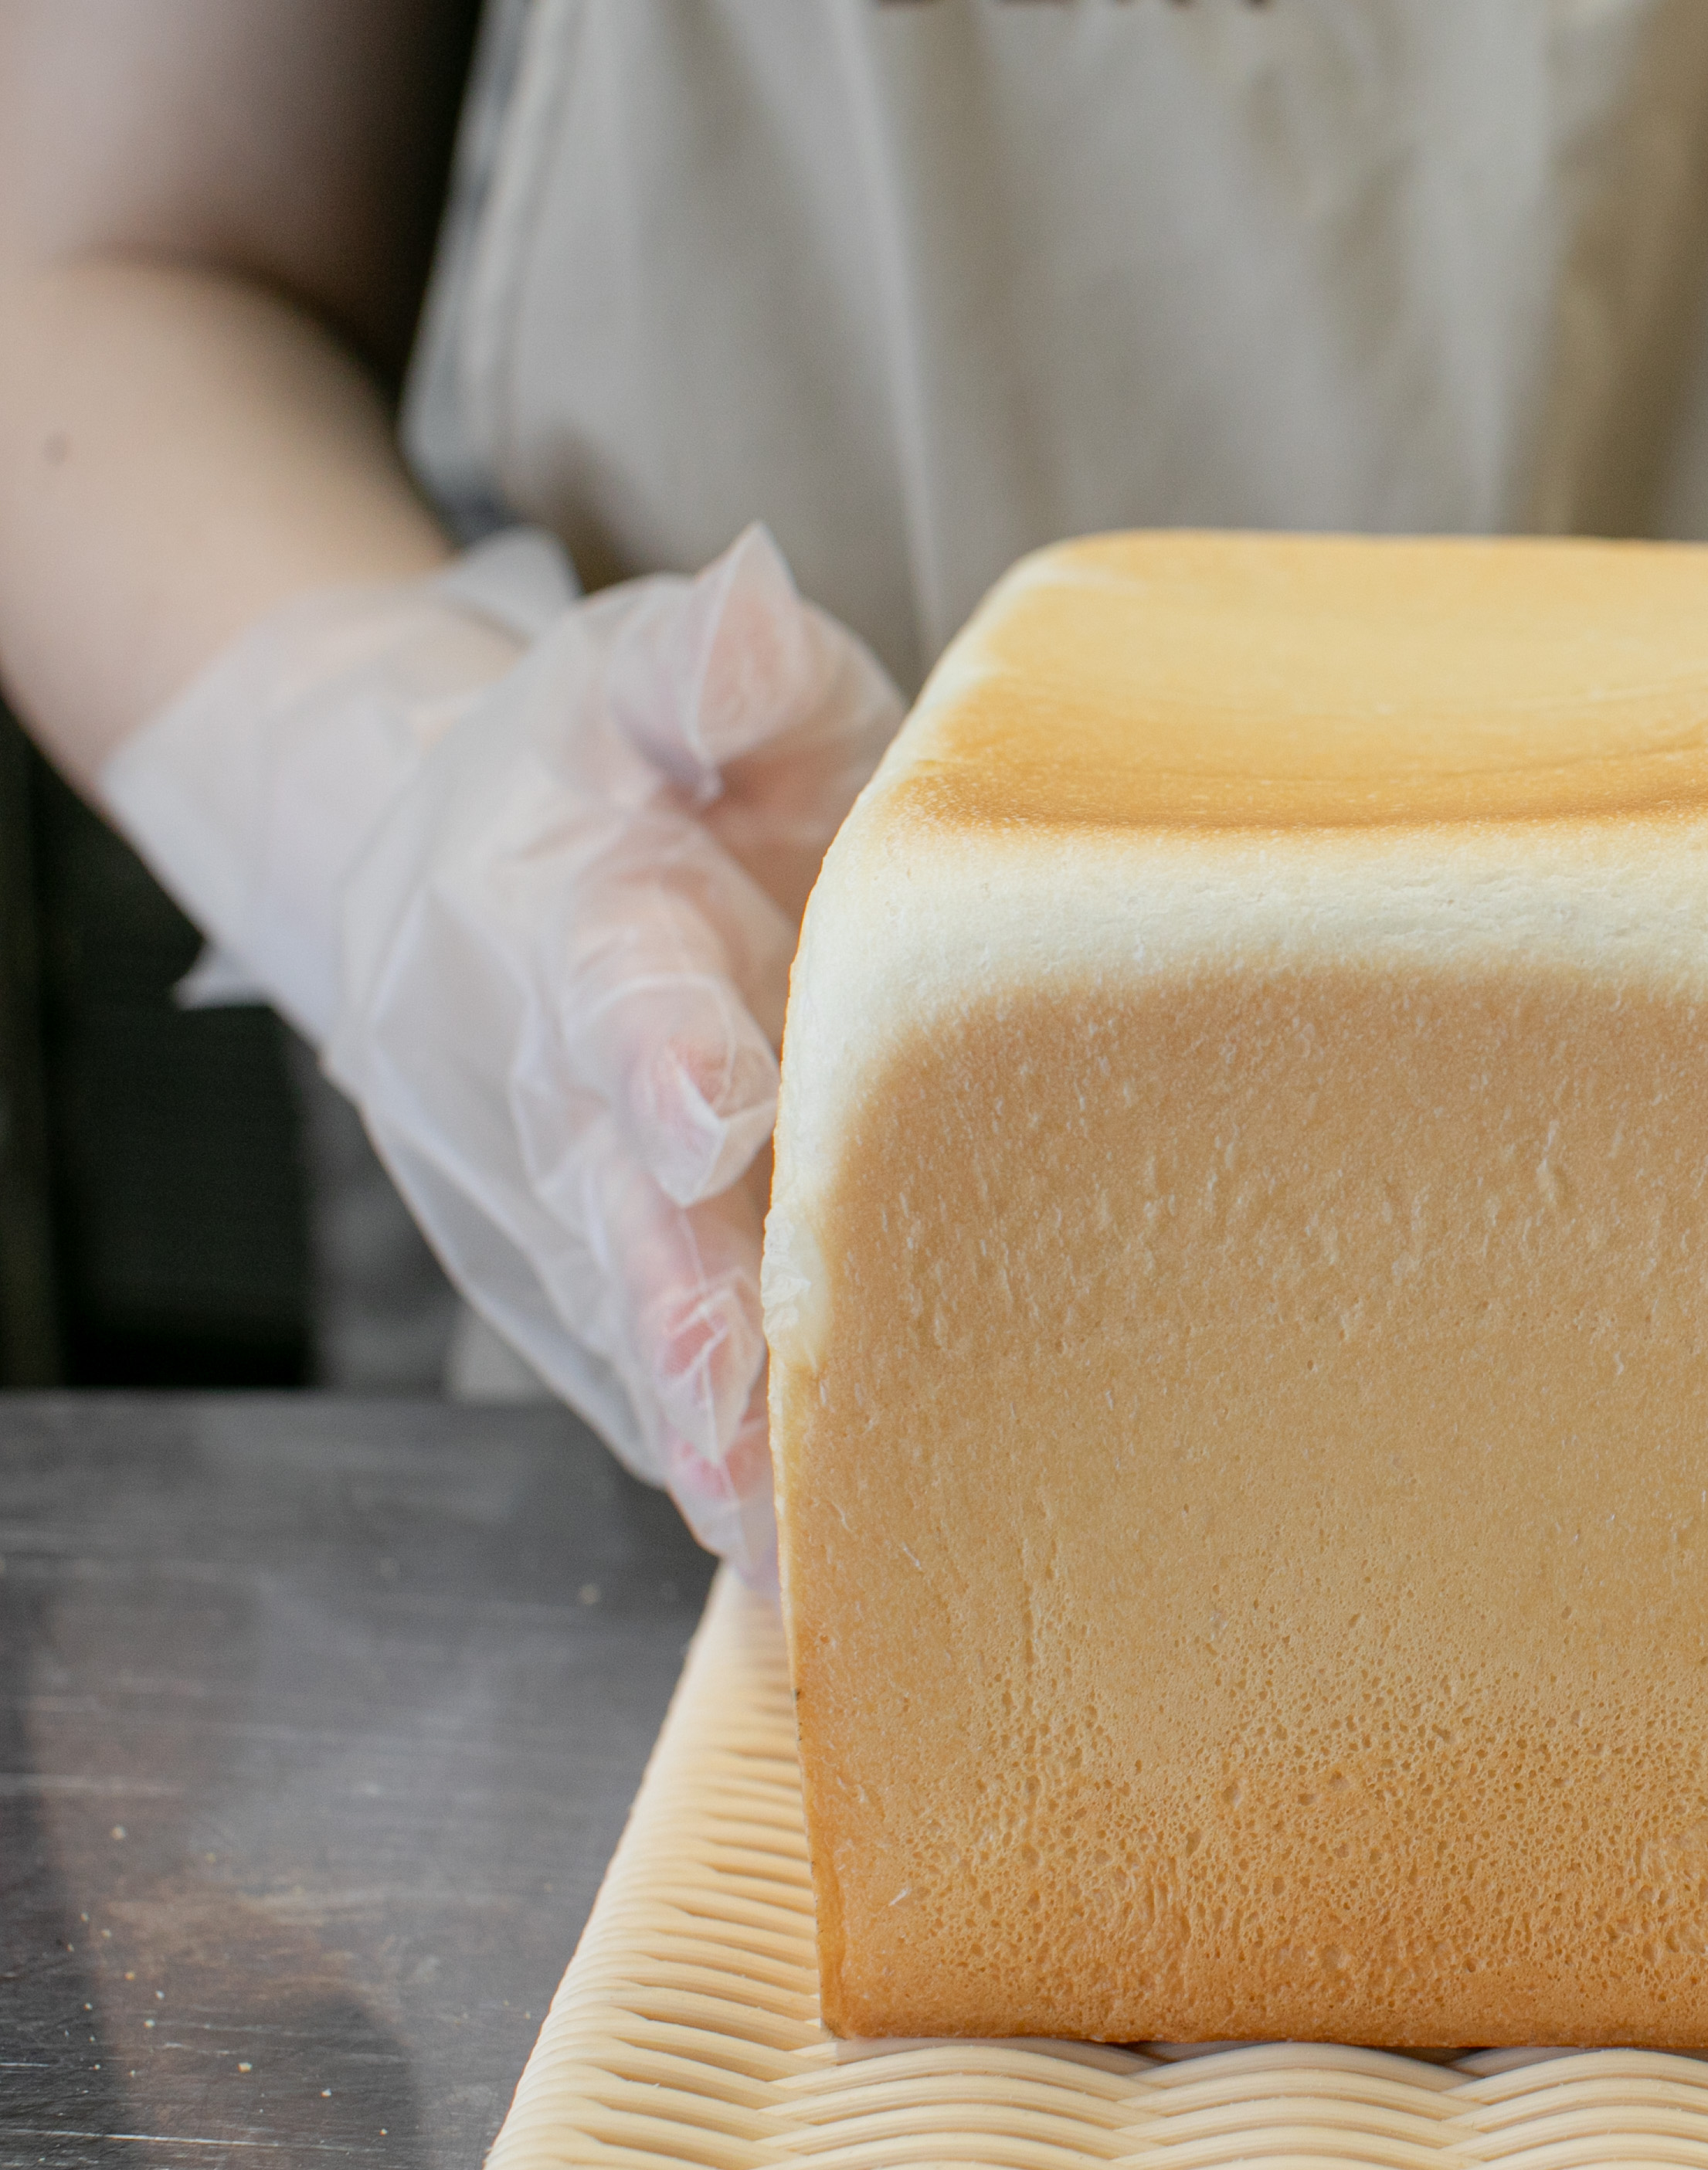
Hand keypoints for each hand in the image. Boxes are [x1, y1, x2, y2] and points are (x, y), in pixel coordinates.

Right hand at [102, 529, 901, 1581]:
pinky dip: (704, 1456)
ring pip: (631, 1315)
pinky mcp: (609, 1263)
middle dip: (673, 1295)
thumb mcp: (671, 680)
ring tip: (766, 1521)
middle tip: (732, 1392)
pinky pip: (654, 1368)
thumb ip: (708, 664)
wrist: (469, 857)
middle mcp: (562, 1076)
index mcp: (583, 911)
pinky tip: (776, 1552)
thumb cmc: (637, 769)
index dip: (662, 1038)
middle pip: (614, 1195)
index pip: (619, 975)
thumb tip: (754, 617)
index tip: (712, 1098)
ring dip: (693, 1417)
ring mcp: (575, 1189)